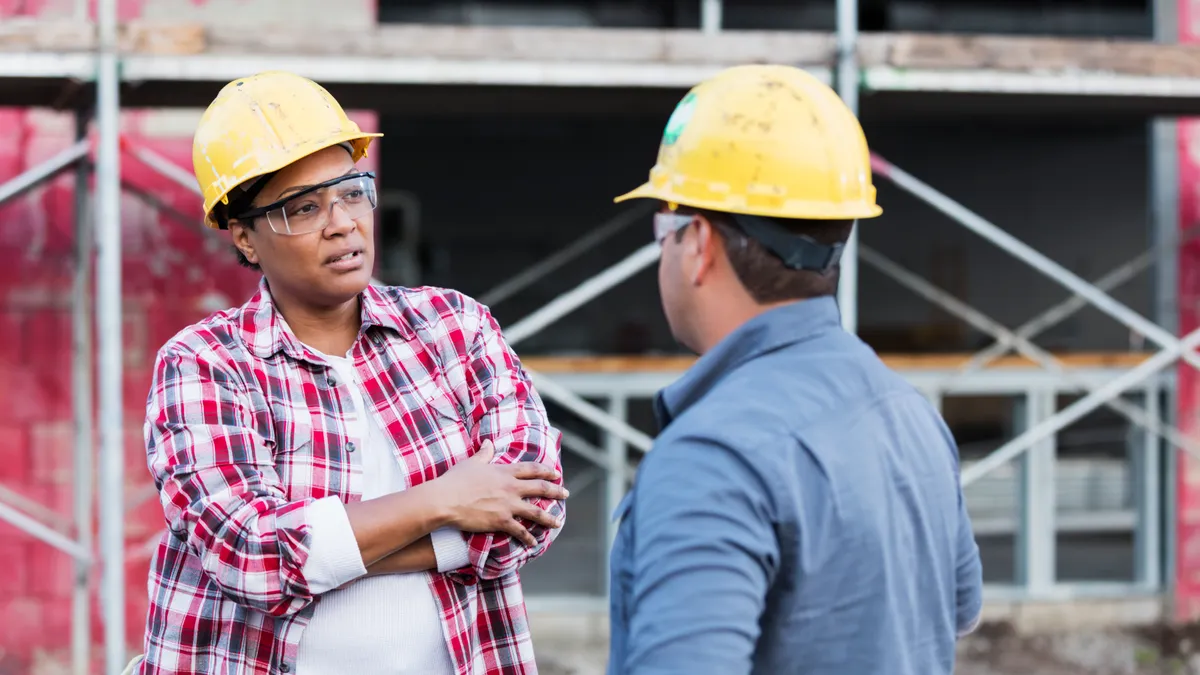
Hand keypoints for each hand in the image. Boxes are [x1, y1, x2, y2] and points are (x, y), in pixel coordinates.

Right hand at [434, 440, 566, 546]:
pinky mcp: (501, 521)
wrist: (446, 500)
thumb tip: (489, 443)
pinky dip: (528, 538)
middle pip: (540, 488)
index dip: (546, 471)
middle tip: (566, 494)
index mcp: (505, 472)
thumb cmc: (456, 480)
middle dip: (556, 491)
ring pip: (536, 512)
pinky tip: (534, 543)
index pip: (532, 469)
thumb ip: (484, 454)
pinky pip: (520, 531)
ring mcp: (508, 505)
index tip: (556, 474)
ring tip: (558, 522)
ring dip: (549, 518)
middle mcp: (511, 487)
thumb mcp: (471, 463)